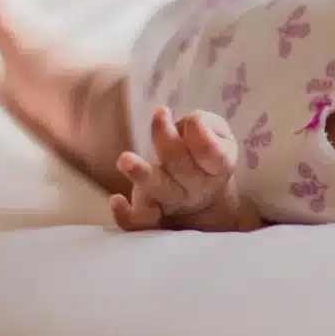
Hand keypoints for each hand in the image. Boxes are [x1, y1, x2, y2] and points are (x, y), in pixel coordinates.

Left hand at [110, 107, 247, 231]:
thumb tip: (192, 123)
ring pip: (158, 191)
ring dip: (141, 175)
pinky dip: (125, 215)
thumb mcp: (217, 134)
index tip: (193, 119)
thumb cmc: (206, 153)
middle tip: (160, 113)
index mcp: (218, 168)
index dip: (202, 136)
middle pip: (182, 168)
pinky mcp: (150, 215)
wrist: (202, 194)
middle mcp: (197, 188)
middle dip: (167, 140)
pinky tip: (116, 199)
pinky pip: (138, 222)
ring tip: (124, 159)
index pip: (213, 155)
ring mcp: (172, 203)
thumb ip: (206, 124)